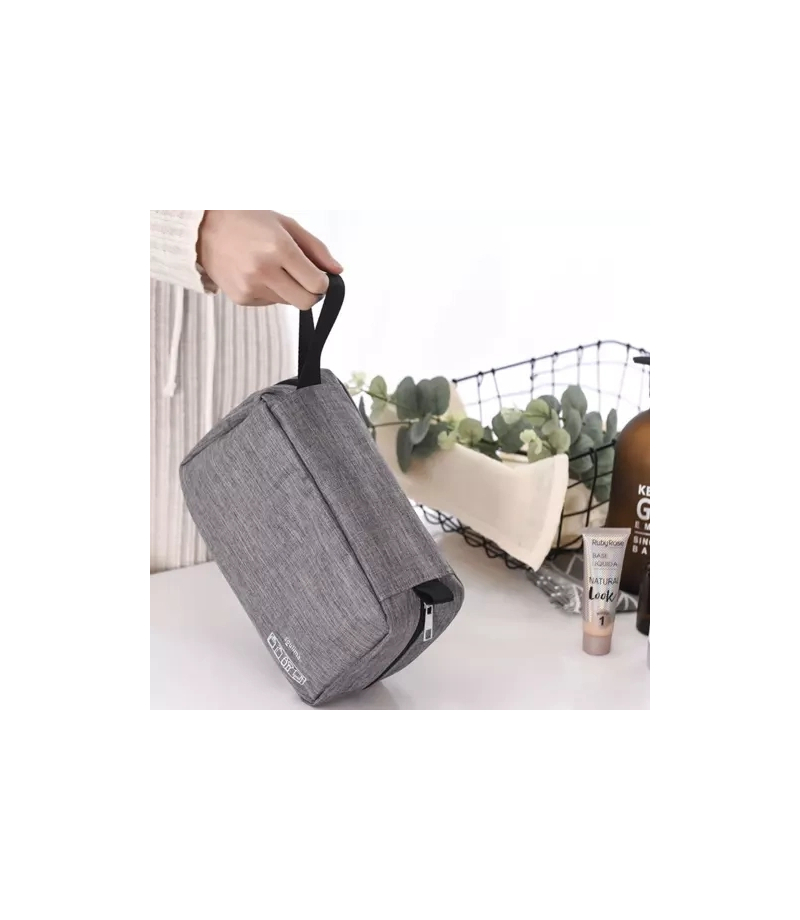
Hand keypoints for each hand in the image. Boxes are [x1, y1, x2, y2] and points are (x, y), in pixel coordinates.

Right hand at [197, 211, 341, 308]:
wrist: (203, 228)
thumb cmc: (248, 220)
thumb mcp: (285, 224)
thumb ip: (315, 248)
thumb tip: (337, 271)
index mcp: (279, 248)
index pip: (317, 284)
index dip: (323, 282)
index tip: (318, 274)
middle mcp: (264, 271)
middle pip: (306, 302)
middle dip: (312, 293)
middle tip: (304, 278)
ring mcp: (250, 287)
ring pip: (288, 302)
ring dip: (288, 289)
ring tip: (272, 267)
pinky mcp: (241, 298)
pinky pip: (269, 303)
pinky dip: (270, 291)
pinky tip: (257, 273)